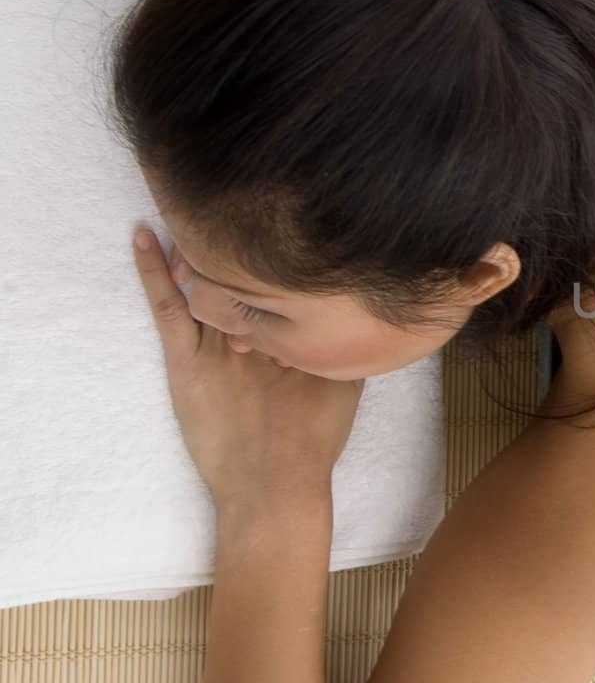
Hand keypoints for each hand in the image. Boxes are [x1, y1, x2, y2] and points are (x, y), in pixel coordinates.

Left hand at [132, 228, 364, 512]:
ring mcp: (223, 340)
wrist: (277, 484)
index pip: (286, 275)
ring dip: (200, 245)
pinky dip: (155, 270)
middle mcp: (264, 324)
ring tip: (192, 206)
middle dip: (239, 237)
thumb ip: (348, 345)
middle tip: (237, 198)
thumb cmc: (312, 442)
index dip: (280, 248)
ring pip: (208, 279)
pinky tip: (143, 235)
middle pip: (248, 269)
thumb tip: (362, 314)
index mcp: (301, 325)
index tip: (282, 215)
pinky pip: (167, 306)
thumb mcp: (346, 383)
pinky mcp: (188, 360)